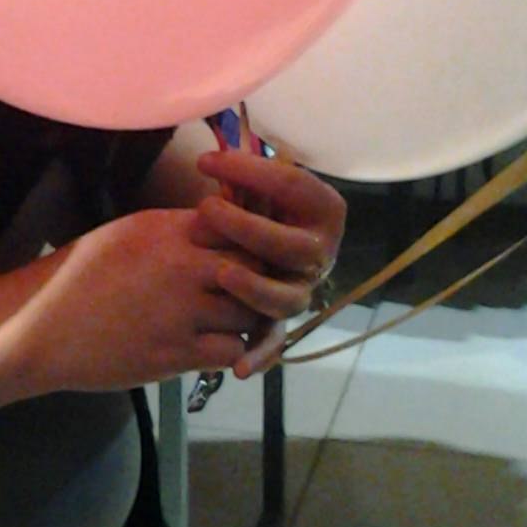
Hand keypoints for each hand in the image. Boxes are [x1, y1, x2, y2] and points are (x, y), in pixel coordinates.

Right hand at [14, 209, 266, 394]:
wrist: (40, 328)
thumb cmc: (78, 277)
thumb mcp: (125, 235)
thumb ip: (174, 232)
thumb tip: (217, 229)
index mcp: (167, 231)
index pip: (238, 225)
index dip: (246, 240)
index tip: (240, 253)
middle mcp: (181, 266)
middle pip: (254, 267)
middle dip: (256, 279)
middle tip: (245, 291)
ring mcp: (181, 312)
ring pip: (250, 312)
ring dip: (245, 318)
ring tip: (226, 320)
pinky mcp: (176, 353)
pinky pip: (230, 350)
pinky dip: (227, 350)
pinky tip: (210, 347)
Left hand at [188, 150, 345, 375]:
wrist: (255, 237)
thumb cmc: (251, 202)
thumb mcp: (250, 184)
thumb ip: (239, 175)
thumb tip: (213, 157)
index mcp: (321, 209)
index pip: (292, 187)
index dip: (252, 172)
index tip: (206, 161)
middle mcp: (318, 252)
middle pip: (292, 246)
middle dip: (249, 228)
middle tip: (207, 210)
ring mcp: (301, 288)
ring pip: (286, 299)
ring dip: (255, 288)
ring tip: (221, 275)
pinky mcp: (280, 320)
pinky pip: (273, 342)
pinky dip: (259, 355)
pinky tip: (238, 368)